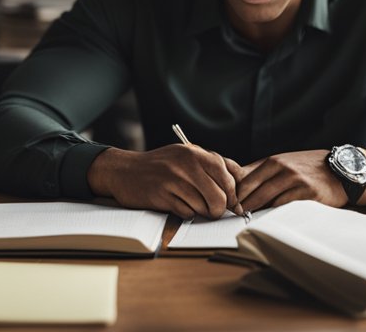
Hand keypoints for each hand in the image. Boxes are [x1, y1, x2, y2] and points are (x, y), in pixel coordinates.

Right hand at [86, 145, 241, 219]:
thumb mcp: (186, 155)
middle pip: (219, 195)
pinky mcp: (162, 196)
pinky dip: (186, 213)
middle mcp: (186, 164)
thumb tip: (240, 181)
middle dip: (220, 208)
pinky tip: (177, 205)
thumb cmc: (161, 165)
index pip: (228, 174)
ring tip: (193, 204)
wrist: (124, 171)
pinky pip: (187, 212)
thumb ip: (211, 164)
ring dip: (202, 211)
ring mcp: (173, 180)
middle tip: (215, 211)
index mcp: (195, 152)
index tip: (233, 202)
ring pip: (204, 207)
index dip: (234, 192)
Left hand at [234, 149, 348, 211]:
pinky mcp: (307, 195)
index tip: (228, 206)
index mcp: (274, 161)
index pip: (246, 180)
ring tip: (248, 221)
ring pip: (268, 201)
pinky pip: (286, 208)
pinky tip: (269, 220)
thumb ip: (262, 171)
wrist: (340, 170)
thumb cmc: (308, 167)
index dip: (235, 195)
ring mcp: (296, 181)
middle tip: (234, 216)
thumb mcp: (284, 162)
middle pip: (254, 192)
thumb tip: (235, 182)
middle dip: (242, 206)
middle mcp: (283, 169)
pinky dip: (275, 215)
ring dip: (257, 213)